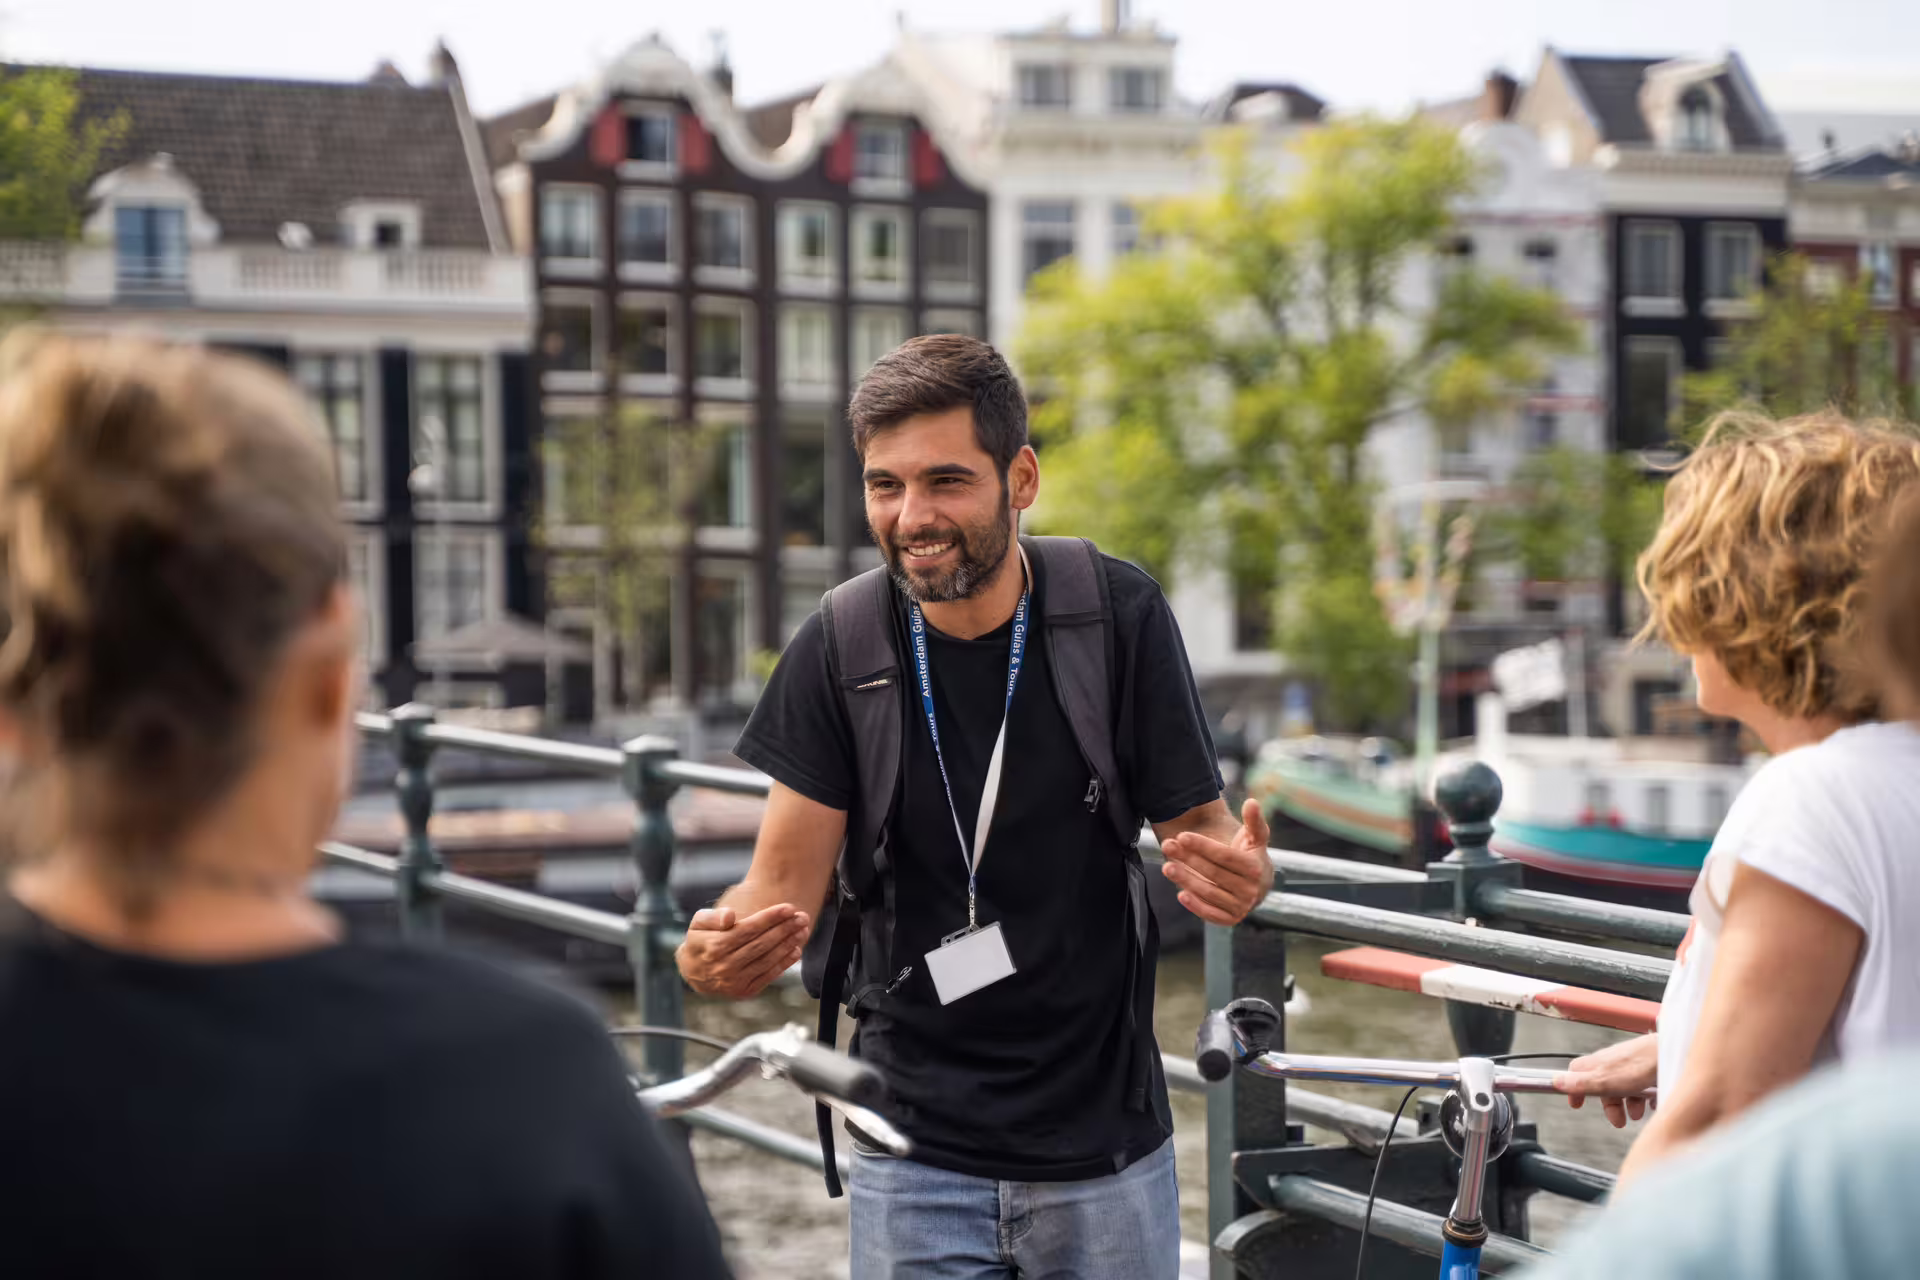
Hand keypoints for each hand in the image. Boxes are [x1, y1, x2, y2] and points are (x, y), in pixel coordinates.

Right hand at [675, 903, 810, 998]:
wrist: (692, 973)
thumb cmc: (699, 941)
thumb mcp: (698, 924)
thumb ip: (713, 917)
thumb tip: (730, 917)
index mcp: (714, 947)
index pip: (749, 929)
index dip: (770, 918)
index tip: (789, 907)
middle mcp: (725, 966)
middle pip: (762, 944)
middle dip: (785, 929)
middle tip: (802, 917)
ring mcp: (735, 981)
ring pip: (767, 960)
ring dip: (788, 945)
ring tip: (803, 930)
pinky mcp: (744, 991)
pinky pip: (768, 976)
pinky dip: (784, 964)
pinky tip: (796, 950)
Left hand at [1160, 799, 1274, 925]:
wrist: (1258, 884)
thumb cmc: (1251, 855)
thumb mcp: (1255, 837)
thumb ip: (1253, 821)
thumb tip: (1252, 802)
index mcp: (1255, 868)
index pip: (1225, 856)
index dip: (1203, 846)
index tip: (1182, 836)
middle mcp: (1250, 890)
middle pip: (1214, 873)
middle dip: (1189, 859)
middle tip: (1167, 846)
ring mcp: (1241, 906)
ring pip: (1209, 893)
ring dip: (1186, 880)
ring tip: (1166, 867)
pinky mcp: (1232, 919)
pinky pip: (1211, 914)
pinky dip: (1196, 906)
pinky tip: (1180, 894)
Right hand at [1554, 1033, 1657, 1127]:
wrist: (1671, 1053)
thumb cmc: (1639, 1065)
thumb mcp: (1604, 1080)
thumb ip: (1581, 1083)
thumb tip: (1556, 1082)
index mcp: (1597, 1064)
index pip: (1577, 1073)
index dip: (1575, 1089)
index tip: (1576, 1104)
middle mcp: (1612, 1063)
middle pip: (1603, 1085)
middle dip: (1610, 1105)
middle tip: (1617, 1121)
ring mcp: (1630, 1065)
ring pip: (1624, 1087)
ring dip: (1630, 1104)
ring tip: (1638, 1114)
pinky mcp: (1649, 1068)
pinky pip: (1643, 1085)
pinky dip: (1645, 1098)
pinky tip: (1651, 1104)